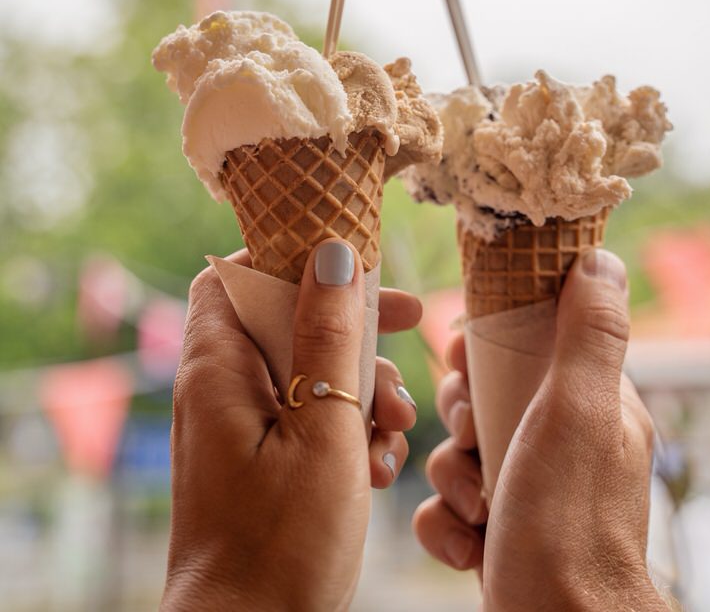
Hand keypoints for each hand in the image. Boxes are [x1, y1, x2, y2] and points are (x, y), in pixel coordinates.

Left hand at [162, 239, 420, 611]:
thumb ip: (330, 337)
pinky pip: (305, 417)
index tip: (351, 269)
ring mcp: (239, 428)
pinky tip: (378, 469)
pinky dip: (346, 430)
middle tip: (405, 340)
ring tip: (393, 433)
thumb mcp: (323, 429)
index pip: (235, 275)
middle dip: (351, 335)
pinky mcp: (260, 461)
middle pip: (286, 322)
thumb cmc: (281, 544)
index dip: (290, 258)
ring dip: (360, 390)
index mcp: (217, 369)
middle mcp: (220, 390)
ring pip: (306, 371)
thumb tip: (333, 252)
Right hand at [415, 250, 669, 611]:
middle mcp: (562, 441)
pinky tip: (469, 544)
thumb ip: (588, 333)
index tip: (462, 358)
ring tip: (478, 507)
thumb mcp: (578, 411)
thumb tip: (601, 259)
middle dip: (462, 417)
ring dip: (453, 478)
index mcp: (590, 403)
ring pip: (459, 450)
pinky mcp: (502, 529)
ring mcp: (530, 487)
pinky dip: (447, 523)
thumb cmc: (570, 522)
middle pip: (482, 394)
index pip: (529, 340)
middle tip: (472, 437)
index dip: (487, 343)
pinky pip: (449, 504)